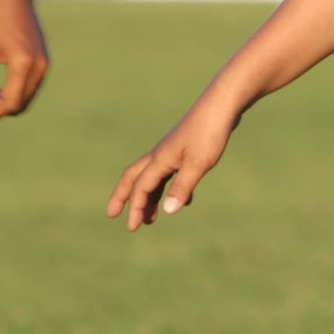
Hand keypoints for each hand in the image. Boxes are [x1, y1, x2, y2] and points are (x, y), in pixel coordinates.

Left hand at [0, 0, 48, 117]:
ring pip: (28, 96)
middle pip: (22, 103)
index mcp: (23, 64)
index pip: (12, 102)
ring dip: (10, 100)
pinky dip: (18, 90)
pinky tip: (2, 83)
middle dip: (2, 108)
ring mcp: (44, 63)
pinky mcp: (44, 59)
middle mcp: (39, 66)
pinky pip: (32, 85)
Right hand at [107, 95, 240, 230]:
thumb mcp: (198, 163)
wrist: (221, 106)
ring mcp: (171, 151)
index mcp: (160, 159)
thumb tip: (167, 212)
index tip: (132, 227)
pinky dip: (170, 188)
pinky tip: (183, 200)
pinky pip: (169, 173)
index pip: (141, 188)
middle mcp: (160, 155)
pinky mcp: (184, 149)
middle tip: (112, 214)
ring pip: (152, 177)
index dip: (135, 208)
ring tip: (150, 219)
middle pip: (133, 177)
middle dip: (122, 197)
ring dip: (148, 197)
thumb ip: (182, 187)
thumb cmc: (210, 133)